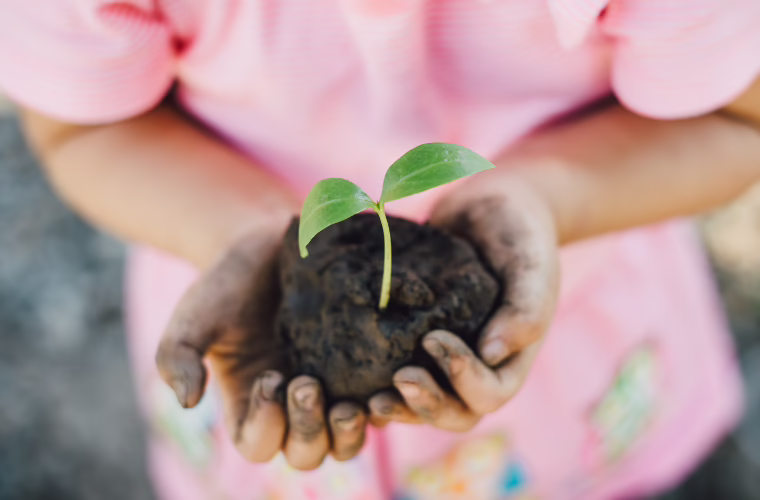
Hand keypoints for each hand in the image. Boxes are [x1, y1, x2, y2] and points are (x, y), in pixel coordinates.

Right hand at [155, 221, 366, 469]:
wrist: (268, 245)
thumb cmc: (225, 284)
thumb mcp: (194, 318)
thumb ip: (179, 357)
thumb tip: (188, 401)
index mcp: (249, 405)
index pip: (257, 444)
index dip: (265, 427)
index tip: (269, 379)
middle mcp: (291, 408)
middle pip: (306, 454)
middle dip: (310, 432)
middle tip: (308, 384)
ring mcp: (330, 389)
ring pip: (346, 442)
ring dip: (350, 432)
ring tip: (353, 403)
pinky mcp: (361, 366)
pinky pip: (380, 402)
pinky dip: (385, 404)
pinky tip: (386, 382)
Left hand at [369, 175, 559, 430]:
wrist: (489, 206)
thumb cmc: (518, 233)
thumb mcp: (530, 264)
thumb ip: (525, 308)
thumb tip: (493, 354)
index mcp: (511, 356)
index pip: (490, 393)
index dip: (463, 379)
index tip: (434, 339)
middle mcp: (479, 365)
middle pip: (456, 413)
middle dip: (426, 405)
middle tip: (396, 381)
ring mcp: (446, 356)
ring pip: (424, 403)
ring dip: (400, 406)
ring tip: (369, 399)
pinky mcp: (415, 340)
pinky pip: (399, 372)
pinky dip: (380, 380)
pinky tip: (351, 370)